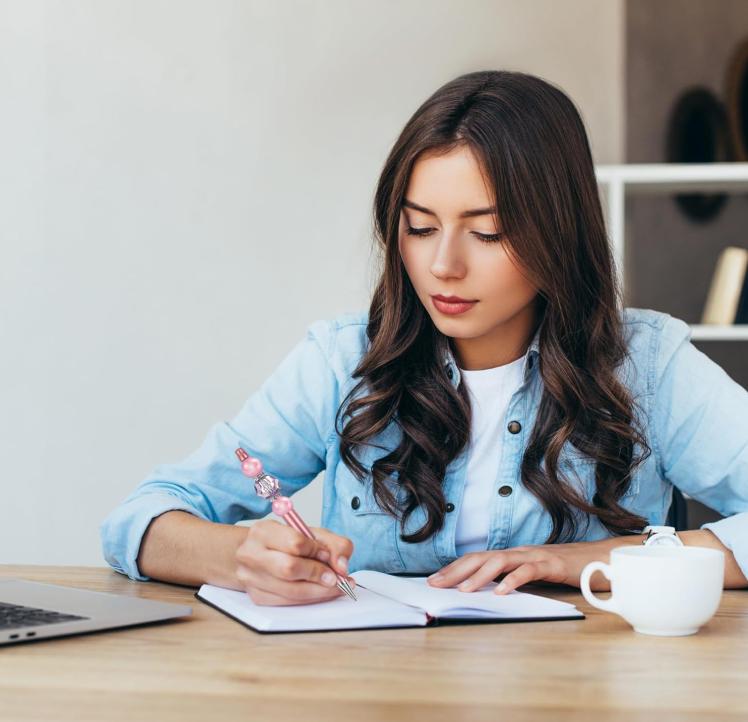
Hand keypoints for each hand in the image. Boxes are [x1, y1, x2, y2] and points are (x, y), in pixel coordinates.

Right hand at [235, 519, 354, 605]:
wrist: (258, 553)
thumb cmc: (286, 542)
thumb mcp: (312, 533)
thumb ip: (334, 544)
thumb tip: (342, 566)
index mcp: (263, 531)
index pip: (294, 543)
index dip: (316, 551)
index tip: (328, 555)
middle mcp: (251, 553)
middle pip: (289, 569)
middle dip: (319, 575)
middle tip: (338, 578)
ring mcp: (250, 577)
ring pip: (290, 591)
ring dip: (319, 591)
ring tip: (336, 587)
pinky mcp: (256, 596)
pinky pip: (288, 603)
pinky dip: (310, 599)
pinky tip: (321, 592)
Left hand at [427, 540, 619, 594]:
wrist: (600, 559)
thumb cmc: (565, 569)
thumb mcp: (533, 575)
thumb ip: (512, 579)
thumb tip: (486, 592)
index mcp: (512, 554)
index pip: (476, 558)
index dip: (454, 568)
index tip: (433, 581)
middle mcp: (519, 551)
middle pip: (480, 557)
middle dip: (455, 571)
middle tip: (435, 585)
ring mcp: (534, 556)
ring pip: (500, 561)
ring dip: (478, 576)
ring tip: (462, 590)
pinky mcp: (551, 564)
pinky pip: (528, 571)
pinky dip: (512, 581)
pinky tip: (500, 593)